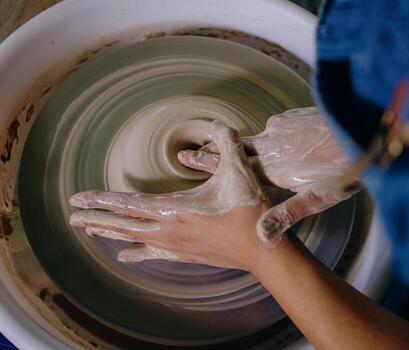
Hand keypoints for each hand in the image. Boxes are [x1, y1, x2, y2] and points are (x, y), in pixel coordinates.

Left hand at [69, 121, 269, 269]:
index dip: (100, 199)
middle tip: (72, 216)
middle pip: (122, 224)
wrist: (263, 250)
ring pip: (133, 239)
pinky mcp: (185, 254)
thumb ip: (227, 143)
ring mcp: (175, 245)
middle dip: (95, 218)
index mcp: (175, 209)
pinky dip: (135, 253)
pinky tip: (124, 256)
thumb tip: (218, 122)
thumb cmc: (249, 211)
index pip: (127, 204)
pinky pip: (152, 253)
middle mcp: (168, 230)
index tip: (76, 198)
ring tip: (89, 230)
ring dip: (110, 233)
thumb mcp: (239, 172)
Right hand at [178, 107, 360, 246]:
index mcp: (271, 167)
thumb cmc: (343, 169)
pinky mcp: (294, 118)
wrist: (362, 130)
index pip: (230, 164)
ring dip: (237, 144)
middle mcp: (271, 145)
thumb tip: (261, 235)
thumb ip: (287, 214)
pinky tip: (268, 137)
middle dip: (212, 150)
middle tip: (190, 151)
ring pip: (253, 137)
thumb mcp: (317, 197)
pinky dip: (266, 134)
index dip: (207, 162)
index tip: (185, 158)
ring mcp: (282, 128)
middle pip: (233, 148)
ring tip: (223, 147)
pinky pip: (274, 127)